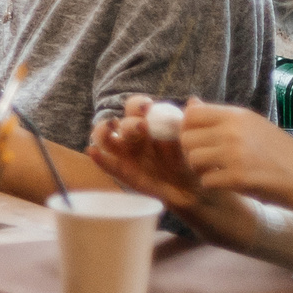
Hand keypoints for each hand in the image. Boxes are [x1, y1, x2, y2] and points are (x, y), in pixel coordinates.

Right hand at [88, 95, 205, 207]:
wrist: (199, 190)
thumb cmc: (196, 160)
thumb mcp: (198, 141)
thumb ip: (192, 122)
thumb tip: (193, 101)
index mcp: (149, 123)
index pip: (135, 107)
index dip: (137, 105)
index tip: (148, 107)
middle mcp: (135, 137)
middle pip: (122, 123)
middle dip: (130, 123)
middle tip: (143, 126)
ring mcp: (127, 155)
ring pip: (106, 140)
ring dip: (104, 133)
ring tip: (109, 129)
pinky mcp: (126, 175)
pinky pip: (110, 166)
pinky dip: (100, 159)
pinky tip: (92, 152)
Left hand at [169, 102, 292, 205]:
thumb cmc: (276, 150)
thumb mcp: (251, 124)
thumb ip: (219, 117)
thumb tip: (190, 102)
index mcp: (236, 115)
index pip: (192, 114)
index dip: (188, 128)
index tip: (198, 140)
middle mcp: (233, 131)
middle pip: (187, 138)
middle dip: (192, 151)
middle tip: (206, 160)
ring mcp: (235, 154)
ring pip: (193, 160)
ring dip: (200, 169)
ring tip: (215, 171)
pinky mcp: (238, 177)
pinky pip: (206, 180)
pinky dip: (213, 184)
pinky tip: (226, 182)